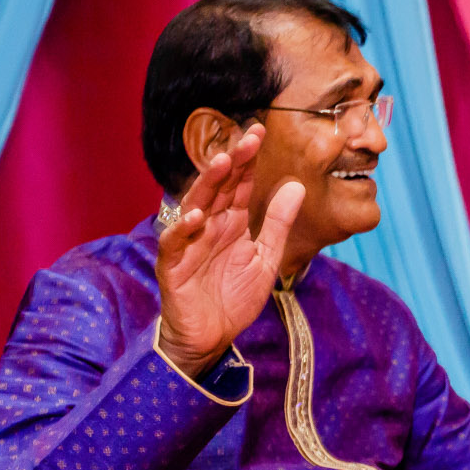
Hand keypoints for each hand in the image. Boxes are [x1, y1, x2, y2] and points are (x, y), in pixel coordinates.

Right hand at [155, 125, 303, 375]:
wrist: (211, 337)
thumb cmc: (234, 297)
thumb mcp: (266, 258)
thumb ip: (279, 224)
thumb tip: (296, 185)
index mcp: (232, 222)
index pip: (240, 184)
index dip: (248, 159)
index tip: (260, 132)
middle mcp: (208, 226)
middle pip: (219, 188)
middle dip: (232, 162)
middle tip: (248, 138)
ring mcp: (188, 244)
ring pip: (194, 206)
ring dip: (207, 185)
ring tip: (222, 164)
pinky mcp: (172, 266)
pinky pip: (174, 244)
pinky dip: (183, 230)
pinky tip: (196, 218)